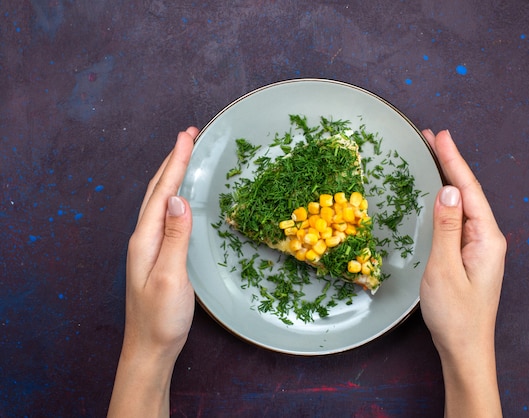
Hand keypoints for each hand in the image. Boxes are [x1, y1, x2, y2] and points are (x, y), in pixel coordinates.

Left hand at [108, 127, 197, 417]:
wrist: (150, 348)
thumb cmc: (161, 318)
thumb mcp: (170, 277)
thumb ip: (174, 238)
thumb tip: (179, 198)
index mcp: (145, 239)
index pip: (162, 192)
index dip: (176, 163)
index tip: (188, 137)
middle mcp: (144, 237)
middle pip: (158, 190)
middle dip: (173, 160)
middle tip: (189, 135)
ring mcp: (150, 246)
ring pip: (161, 201)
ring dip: (173, 175)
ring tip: (186, 155)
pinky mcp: (160, 255)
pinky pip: (167, 215)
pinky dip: (176, 196)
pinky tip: (183, 195)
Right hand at [420, 129, 505, 417]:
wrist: (464, 349)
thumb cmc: (454, 314)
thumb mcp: (444, 269)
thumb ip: (446, 227)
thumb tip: (447, 190)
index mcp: (486, 238)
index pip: (468, 190)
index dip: (453, 161)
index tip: (440, 136)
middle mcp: (486, 238)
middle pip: (468, 192)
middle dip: (450, 163)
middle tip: (431, 138)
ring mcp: (478, 247)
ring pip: (462, 205)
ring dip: (448, 180)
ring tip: (432, 157)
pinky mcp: (468, 256)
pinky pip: (457, 220)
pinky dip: (445, 202)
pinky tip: (437, 195)